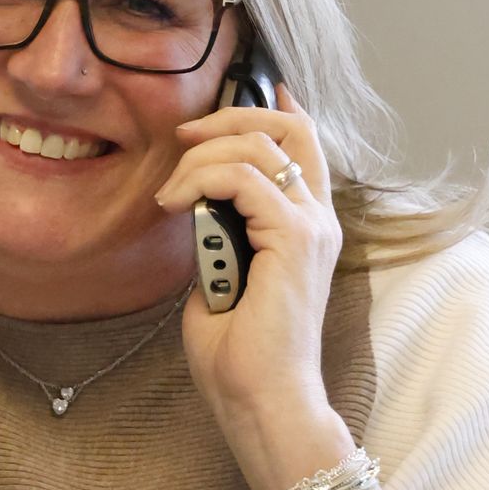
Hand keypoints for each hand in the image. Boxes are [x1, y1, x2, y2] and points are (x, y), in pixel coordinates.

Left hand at [152, 87, 349, 489]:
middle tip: (184, 135)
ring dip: (203, 155)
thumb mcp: (222, 278)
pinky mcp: (293, 240)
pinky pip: (243, 178)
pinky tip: (175, 206)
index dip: (275, 108)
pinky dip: (201, 180)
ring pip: (260, 145)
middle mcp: (318, 220)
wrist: (261, 401)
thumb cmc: (239, 356)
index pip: (305, 145)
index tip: (249, 88)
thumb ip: (221, 236)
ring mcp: (310, 228)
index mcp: (307, 228)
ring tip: (170, 193)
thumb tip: (197, 207)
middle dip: (232, 115)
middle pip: (291, 128)